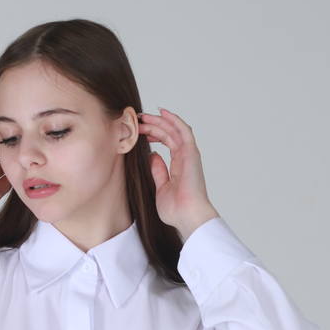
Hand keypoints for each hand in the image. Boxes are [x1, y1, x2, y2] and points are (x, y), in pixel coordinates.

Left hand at [138, 108, 218, 236]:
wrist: (187, 216)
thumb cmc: (176, 210)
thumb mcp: (161, 187)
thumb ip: (158, 171)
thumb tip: (152, 155)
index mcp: (179, 165)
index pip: (167, 142)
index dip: (153, 134)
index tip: (139, 131)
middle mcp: (185, 157)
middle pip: (169, 133)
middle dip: (153, 125)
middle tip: (138, 120)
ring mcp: (189, 154)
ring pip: (174, 130)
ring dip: (160, 121)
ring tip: (144, 116)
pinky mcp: (191, 153)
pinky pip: (183, 131)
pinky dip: (174, 120)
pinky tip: (162, 112)